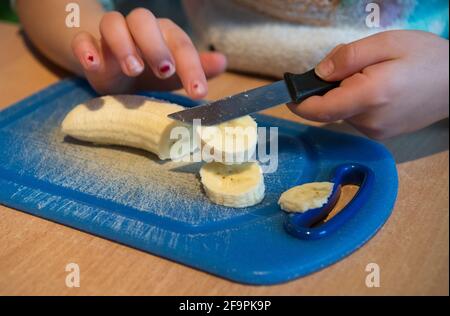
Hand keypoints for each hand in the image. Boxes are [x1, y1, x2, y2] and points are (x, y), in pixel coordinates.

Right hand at [71, 8, 226, 97]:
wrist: (114, 71)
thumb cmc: (150, 71)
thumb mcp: (175, 73)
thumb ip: (196, 67)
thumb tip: (223, 61)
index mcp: (163, 34)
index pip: (180, 43)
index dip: (192, 67)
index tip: (199, 93)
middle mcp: (137, 29)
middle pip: (144, 21)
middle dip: (156, 46)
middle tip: (165, 71)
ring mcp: (110, 36)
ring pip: (112, 24)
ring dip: (123, 45)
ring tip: (133, 69)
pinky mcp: (88, 46)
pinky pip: (82, 40)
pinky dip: (86, 50)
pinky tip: (93, 65)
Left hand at [288, 30, 448, 138]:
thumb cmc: (424, 58)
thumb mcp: (386, 43)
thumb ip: (348, 57)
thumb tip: (318, 73)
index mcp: (369, 97)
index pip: (320, 110)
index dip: (299, 103)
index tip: (287, 92)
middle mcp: (369, 121)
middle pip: (329, 109)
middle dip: (328, 88)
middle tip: (353, 66)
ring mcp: (376, 132)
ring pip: (342, 113)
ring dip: (344, 95)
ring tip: (372, 75)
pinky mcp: (381, 134)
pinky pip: (355, 117)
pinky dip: (356, 102)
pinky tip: (378, 89)